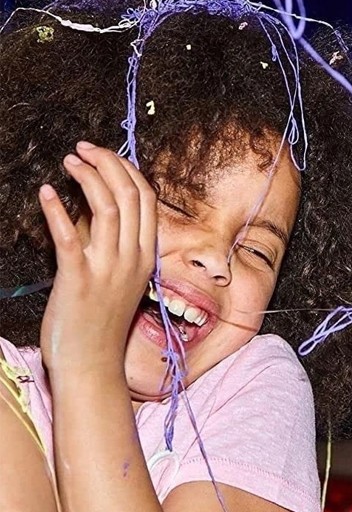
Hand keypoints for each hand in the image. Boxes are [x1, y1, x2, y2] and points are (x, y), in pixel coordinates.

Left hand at [38, 142, 156, 373]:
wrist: (92, 363)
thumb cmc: (102, 322)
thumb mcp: (119, 277)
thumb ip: (111, 242)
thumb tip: (94, 205)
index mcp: (145, 255)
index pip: (146, 199)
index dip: (126, 169)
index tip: (104, 154)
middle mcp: (132, 258)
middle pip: (130, 196)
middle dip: (108, 163)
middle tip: (84, 149)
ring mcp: (108, 269)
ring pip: (108, 208)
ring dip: (88, 178)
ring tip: (69, 161)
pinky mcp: (79, 279)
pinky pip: (70, 237)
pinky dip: (57, 210)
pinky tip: (45, 193)